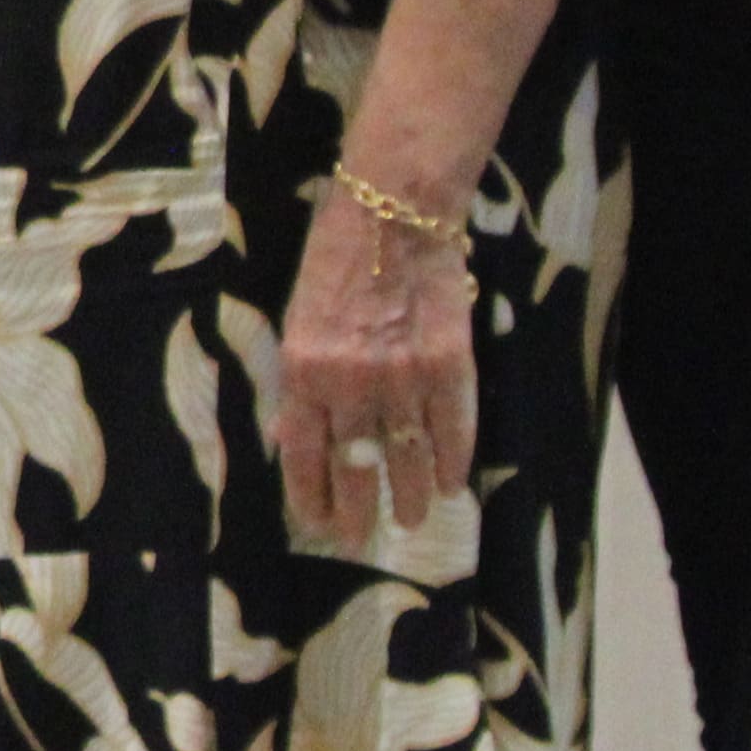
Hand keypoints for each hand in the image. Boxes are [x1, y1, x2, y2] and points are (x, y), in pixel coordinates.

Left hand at [276, 181, 481, 551]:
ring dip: (410, 496)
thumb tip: (298, 431)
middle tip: (361, 540)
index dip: (311, 493)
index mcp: (302, 370)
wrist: (394, 210)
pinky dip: (453, 461)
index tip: (316, 522)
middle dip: (357, 511)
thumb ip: (304, 377)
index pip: (302, 452)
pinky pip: (452, 429)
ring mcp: (402, 376)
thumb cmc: (336, 256)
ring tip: (413, 519)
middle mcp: (349, 382)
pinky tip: (451, 483)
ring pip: (407, 458)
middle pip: (354, 467)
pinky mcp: (449, 365)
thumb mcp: (298, 317)